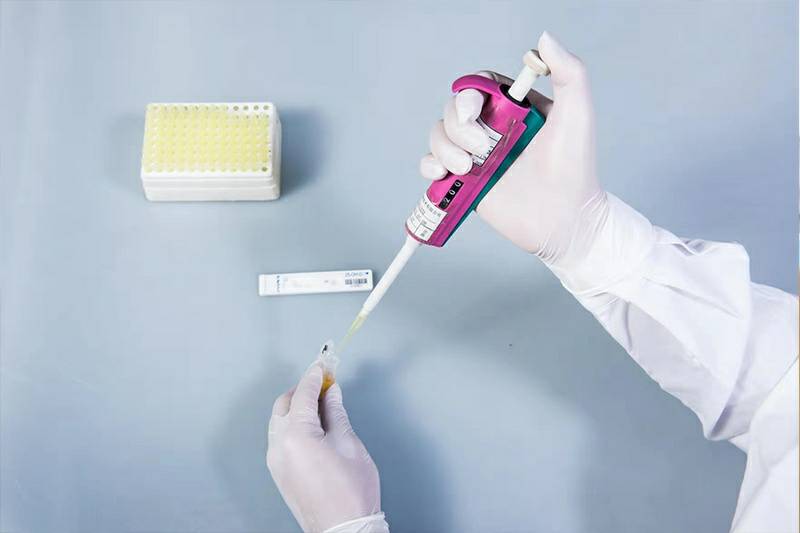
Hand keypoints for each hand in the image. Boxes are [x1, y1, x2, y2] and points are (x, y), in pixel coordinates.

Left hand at [267, 364, 385, 532]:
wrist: (344, 530)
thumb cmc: (350, 492)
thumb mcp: (348, 443)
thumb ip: (336, 412)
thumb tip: (332, 392)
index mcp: (296, 435)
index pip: (304, 394)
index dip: (316, 375)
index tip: (324, 364)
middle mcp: (278, 446)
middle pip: (285, 404)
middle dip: (304, 389)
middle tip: (326, 382)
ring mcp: (275, 461)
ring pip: (280, 420)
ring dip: (298, 407)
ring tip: (324, 403)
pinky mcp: (279, 472)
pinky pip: (281, 437)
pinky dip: (294, 424)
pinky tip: (315, 425)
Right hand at [419, 31, 607, 270]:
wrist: (564, 220)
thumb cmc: (575, 169)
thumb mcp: (576, 114)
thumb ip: (568, 72)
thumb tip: (544, 39)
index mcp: (514, 109)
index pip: (479, 86)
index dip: (469, 93)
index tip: (476, 110)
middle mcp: (492, 129)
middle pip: (453, 109)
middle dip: (458, 126)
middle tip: (481, 148)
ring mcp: (476, 156)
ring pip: (438, 135)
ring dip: (446, 148)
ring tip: (470, 168)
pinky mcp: (464, 182)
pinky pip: (431, 164)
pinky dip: (430, 166)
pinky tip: (446, 174)